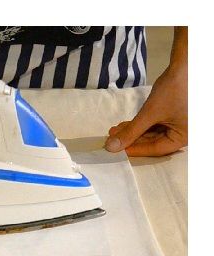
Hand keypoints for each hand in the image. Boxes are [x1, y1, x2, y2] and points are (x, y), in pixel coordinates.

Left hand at [105, 27, 186, 156]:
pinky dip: (139, 124)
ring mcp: (177, 124)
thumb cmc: (173, 89)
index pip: (156, 149)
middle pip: (152, 142)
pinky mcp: (172, 115)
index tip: (116, 150)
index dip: (135, 149)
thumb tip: (111, 148)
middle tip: (111, 139)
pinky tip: (124, 125)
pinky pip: (154, 124)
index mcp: (183, 137)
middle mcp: (182, 133)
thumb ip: (131, 132)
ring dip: (132, 131)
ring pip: (151, 133)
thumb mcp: (150, 113)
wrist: (186, 63)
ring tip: (114, 130)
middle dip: (131, 139)